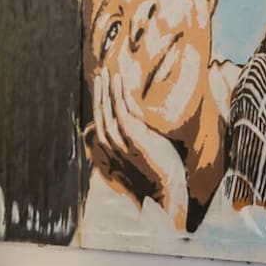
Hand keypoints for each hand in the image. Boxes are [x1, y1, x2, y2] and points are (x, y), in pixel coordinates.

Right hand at [87, 68, 187, 228]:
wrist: (165, 192)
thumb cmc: (156, 172)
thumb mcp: (143, 150)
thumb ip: (136, 135)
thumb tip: (135, 119)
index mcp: (112, 148)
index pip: (100, 120)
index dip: (101, 101)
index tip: (103, 84)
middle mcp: (112, 145)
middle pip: (100, 114)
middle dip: (100, 92)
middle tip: (101, 73)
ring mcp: (122, 144)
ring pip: (108, 112)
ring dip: (107, 91)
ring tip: (108, 73)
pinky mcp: (135, 141)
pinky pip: (123, 114)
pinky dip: (118, 97)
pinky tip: (119, 82)